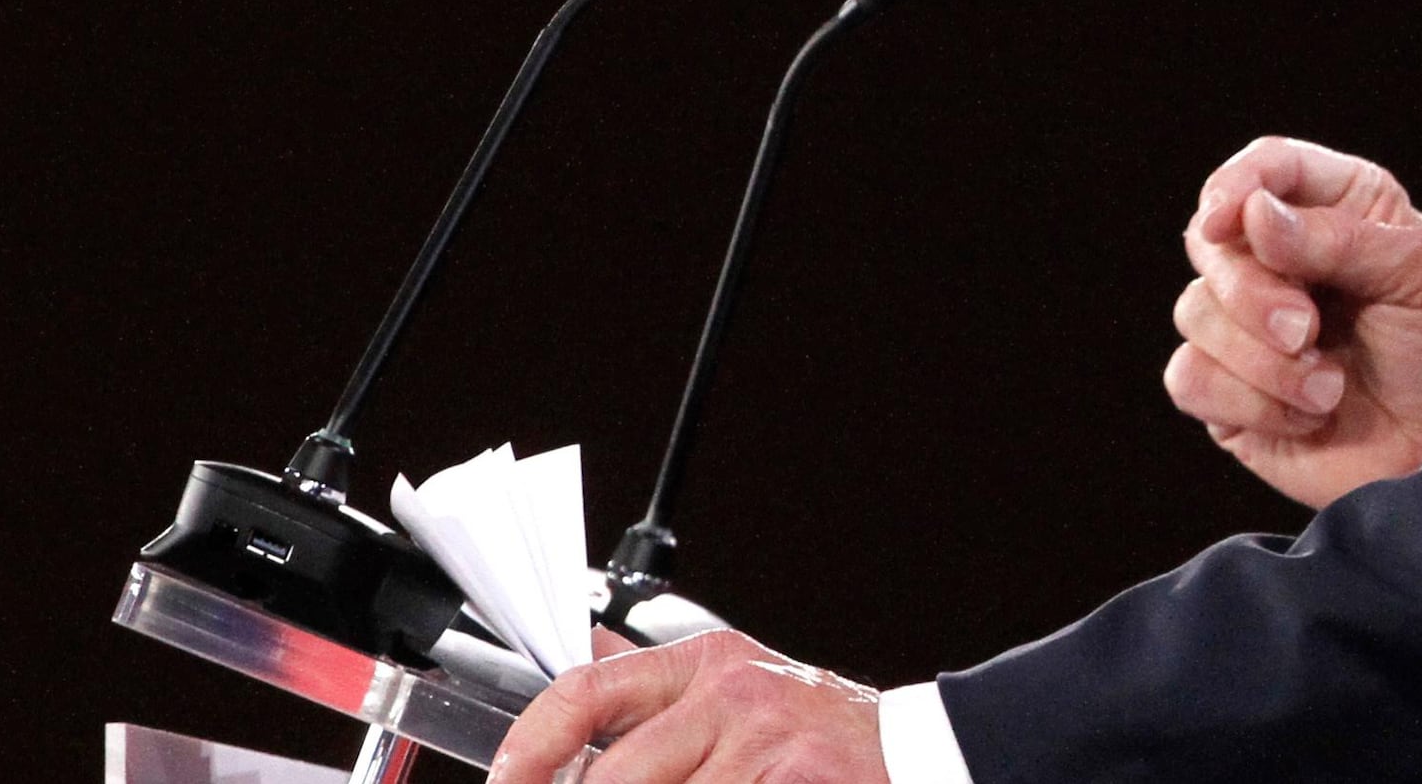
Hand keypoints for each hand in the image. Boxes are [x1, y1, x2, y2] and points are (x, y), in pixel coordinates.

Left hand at [490, 627, 883, 783]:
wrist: (917, 752)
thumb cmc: (817, 732)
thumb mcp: (738, 687)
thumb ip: (656, 685)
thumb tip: (580, 651)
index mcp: (708, 664)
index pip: (589, 688)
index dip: (530, 745)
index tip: (504, 780)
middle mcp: (734, 697)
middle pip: (612, 778)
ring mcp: (765, 749)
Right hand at [1165, 135, 1421, 509]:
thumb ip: (1340, 239)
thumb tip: (1252, 215)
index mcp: (1338, 209)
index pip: (1267, 167)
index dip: (1236, 185)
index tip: (1227, 221)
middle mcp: (1284, 260)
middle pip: (1213, 240)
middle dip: (1252, 292)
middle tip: (1306, 331)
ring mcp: (1250, 329)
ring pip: (1195, 311)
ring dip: (1262, 360)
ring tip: (1328, 390)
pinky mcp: (1232, 394)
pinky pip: (1189, 378)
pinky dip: (1248, 403)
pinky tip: (1306, 418)